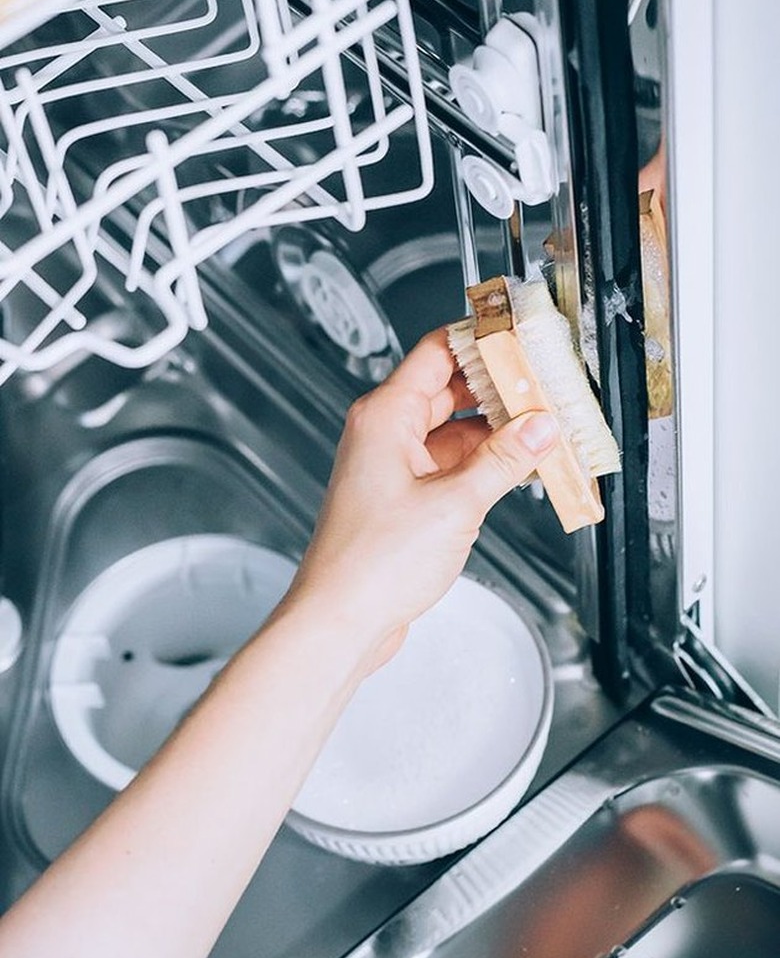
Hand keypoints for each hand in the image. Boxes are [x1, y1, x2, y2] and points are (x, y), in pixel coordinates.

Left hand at [285, 327, 558, 672]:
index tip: (520, 337)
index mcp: (385, 417)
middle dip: (498, 390)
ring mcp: (391, 466)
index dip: (481, 340)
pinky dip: (481, 465)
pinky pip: (448, 464)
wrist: (340, 620)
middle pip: (450, 389)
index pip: (438, 352)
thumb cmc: (370, 566)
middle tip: (544, 390)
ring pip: (453, 431)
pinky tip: (516, 470)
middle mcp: (384, 434)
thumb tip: (537, 429)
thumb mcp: (455, 504)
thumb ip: (503, 461)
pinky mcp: (401, 497)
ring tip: (541, 433)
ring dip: (494, 433)